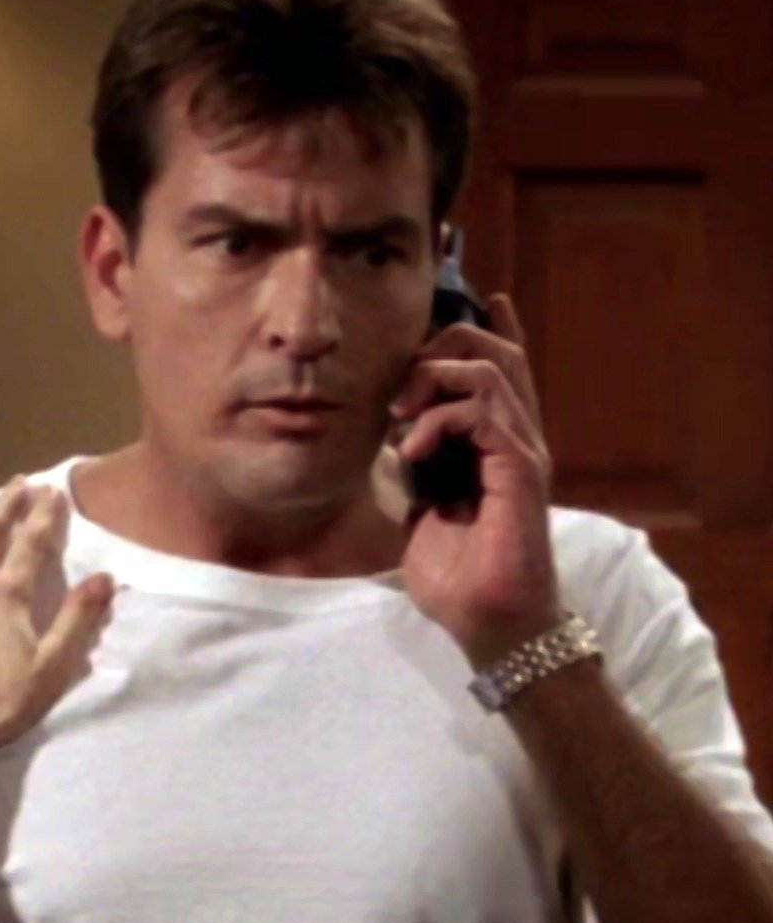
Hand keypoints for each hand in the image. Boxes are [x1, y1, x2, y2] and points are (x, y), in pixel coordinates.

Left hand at [388, 293, 561, 667]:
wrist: (489, 625)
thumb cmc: (459, 578)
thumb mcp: (423, 513)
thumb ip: (420, 473)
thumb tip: (398, 443)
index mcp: (498, 446)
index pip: (502, 369)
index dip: (489, 328)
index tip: (472, 298)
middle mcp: (518, 439)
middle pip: (495, 354)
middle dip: (442, 347)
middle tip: (400, 387)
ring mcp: (523, 451)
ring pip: (489, 372)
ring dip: (433, 380)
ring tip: (401, 416)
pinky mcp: (521, 469)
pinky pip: (483, 412)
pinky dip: (438, 419)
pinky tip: (412, 448)